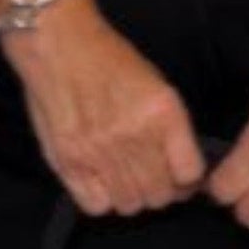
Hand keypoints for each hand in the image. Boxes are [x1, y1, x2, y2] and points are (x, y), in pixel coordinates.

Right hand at [6, 0, 208, 216]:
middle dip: (162, 192)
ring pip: (130, 204)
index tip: (182, 178)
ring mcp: (99, 151)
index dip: (188, 181)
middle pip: (160, 195)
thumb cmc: (108, 59)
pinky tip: (101, 182)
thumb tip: (185, 172)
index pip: (189, 173)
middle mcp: (133, 135)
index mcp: (162, 113)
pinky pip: (96, 205)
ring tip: (125, 179)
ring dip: (132, 196)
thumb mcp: (156, 85)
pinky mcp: (68, 160)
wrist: (59, 43)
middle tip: (153, 179)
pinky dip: (102, 200)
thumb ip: (171, 130)